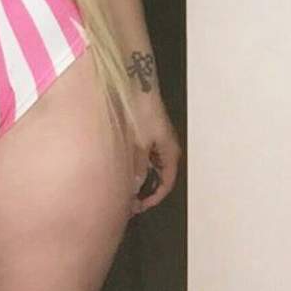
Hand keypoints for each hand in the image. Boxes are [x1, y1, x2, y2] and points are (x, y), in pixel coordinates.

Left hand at [129, 91, 181, 214]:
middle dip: (144, 189)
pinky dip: (134, 163)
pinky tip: (120, 166)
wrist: (135, 84)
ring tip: (122, 185)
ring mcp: (156, 139)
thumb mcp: (139, 142)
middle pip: (158, 176)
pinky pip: (143, 154)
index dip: (153, 198)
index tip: (139, 206)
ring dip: (138, 176)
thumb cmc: (140, 111)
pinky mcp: (146, 131)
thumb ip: (138, 165)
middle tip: (127, 200)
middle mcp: (165, 147)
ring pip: (149, 165)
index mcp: (169, 152)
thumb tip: (135, 187)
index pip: (166, 183)